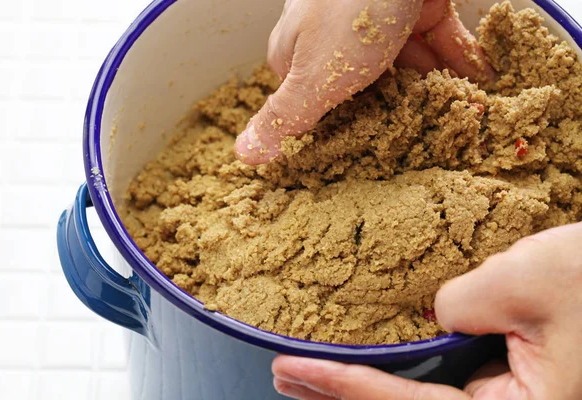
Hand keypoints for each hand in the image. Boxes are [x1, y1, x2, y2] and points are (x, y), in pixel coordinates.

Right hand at [235, 0, 495, 164]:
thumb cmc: (350, 8)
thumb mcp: (315, 76)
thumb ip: (285, 118)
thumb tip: (244, 156)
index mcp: (300, 54)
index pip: (314, 104)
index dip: (338, 131)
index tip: (364, 159)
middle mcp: (337, 36)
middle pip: (364, 88)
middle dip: (392, 115)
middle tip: (420, 144)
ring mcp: (381, 20)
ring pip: (407, 68)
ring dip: (432, 93)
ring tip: (457, 122)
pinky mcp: (421, 7)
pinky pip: (441, 44)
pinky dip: (460, 65)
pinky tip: (478, 88)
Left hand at [272, 223, 581, 398]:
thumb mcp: (522, 281)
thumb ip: (459, 305)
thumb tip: (430, 318)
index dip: (348, 388)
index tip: (297, 369)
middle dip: (338, 398)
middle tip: (284, 375)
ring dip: (358, 390)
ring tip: (304, 377)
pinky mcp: (501, 382)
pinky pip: (433, 384)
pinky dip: (389, 376)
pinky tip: (359, 362)